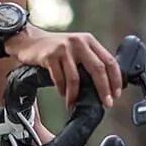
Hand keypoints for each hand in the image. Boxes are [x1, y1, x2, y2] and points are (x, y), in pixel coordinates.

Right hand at [7, 27, 122, 110]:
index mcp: (89, 41)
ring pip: (76, 78)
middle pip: (98, 69)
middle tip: (105, 103)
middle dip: (103, 89)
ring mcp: (64, 49)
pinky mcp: (50, 56)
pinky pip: (59, 79)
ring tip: (75, 104)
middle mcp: (79, 42)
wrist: (29, 41)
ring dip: (76, 95)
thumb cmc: (54, 48)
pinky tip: (63, 95)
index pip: (109, 61)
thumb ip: (89, 60)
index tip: (116, 94)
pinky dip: (62, 90)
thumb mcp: (76, 48)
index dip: (115, 79)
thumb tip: (105, 84)